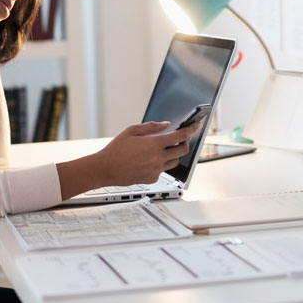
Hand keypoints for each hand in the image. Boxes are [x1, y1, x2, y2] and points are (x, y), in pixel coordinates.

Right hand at [56, 121, 199, 200]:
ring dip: (173, 154)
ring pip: (174, 162)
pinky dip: (161, 163)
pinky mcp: (152, 178)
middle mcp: (158, 158)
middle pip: (182, 150)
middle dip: (184, 143)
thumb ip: (151, 126)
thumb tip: (165, 124)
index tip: (196, 126)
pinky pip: (162, 170)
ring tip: (163, 150)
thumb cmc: (115, 149)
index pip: (179, 137)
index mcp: (153, 144)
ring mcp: (156, 170)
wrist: (105, 169)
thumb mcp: (131, 131)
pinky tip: (149, 160)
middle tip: (180, 139)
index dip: (190, 130)